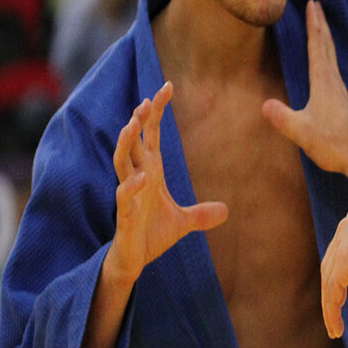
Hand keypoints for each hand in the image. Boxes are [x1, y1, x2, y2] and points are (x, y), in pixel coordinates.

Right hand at [105, 82, 227, 286]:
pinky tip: (143, 177)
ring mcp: (128, 196)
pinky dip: (132, 186)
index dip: (157, 112)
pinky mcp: (124, 216)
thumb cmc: (151, 235)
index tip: (166, 87)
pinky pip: (124, 197)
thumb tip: (226, 210)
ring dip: (126, 144)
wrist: (134, 260)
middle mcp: (137, 178)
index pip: (151, 136)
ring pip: (122, 163)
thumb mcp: (183, 223)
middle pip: (134, 143)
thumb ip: (201, 214)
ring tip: (132, 125)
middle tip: (146, 101)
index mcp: (150, 172)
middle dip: (138, 121)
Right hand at [261, 0, 347, 177]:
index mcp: (322, 81)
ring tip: (320, 25)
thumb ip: (283, 118)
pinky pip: (331, 67)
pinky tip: (325, 59)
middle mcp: (332, 80)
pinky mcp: (341, 98)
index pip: (317, 46)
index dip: (314, 24)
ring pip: (330, 55)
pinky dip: (327, 54)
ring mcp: (339, 88)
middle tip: (317, 4)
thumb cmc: (332, 142)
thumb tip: (265, 105)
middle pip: (326, 45)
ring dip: (324, 37)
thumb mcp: (302, 131)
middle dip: (320, 23)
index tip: (313, 5)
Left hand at [321, 195, 347, 338]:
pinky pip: (332, 291)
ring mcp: (342, 243)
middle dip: (335, 288)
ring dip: (331, 305)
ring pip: (329, 280)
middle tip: (338, 309)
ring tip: (335, 329)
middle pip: (333, 263)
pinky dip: (332, 311)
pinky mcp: (344, 261)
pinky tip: (337, 329)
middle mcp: (347, 228)